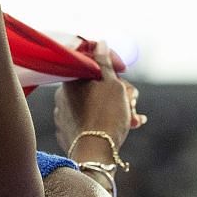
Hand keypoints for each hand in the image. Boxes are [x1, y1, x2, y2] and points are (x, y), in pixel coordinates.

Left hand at [55, 41, 143, 162]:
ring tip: (134, 119)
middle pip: (97, 86)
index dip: (115, 71)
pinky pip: (90, 120)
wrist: (95, 154)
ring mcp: (64, 115)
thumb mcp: (112, 84)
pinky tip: (125, 126)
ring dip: (119, 108)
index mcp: (70, 80)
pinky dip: (106, 121)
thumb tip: (100, 43)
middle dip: (120, 93)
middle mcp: (62, 96)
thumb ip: (104, 62)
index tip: (126, 80)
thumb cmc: (106, 116)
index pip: (94, 66)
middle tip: (133, 103)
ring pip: (97, 104)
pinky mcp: (68, 132)